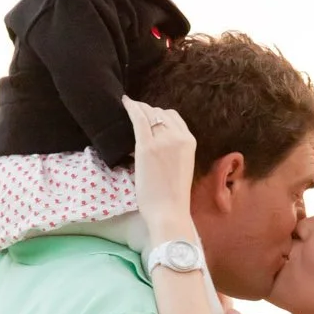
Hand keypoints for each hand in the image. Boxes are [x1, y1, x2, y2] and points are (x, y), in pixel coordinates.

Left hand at [122, 96, 196, 239]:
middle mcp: (178, 136)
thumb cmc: (173, 197)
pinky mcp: (146, 146)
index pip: (173, 117)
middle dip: (148, 113)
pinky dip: (131, 107)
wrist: (169, 212)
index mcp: (189, 141)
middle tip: (137, 115)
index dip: (160, 116)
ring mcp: (162, 140)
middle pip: (160, 113)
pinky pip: (138, 119)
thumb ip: (173, 150)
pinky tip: (124, 102)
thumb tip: (155, 139)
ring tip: (131, 109)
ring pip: (149, 114)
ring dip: (140, 110)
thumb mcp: (181, 166)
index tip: (150, 118)